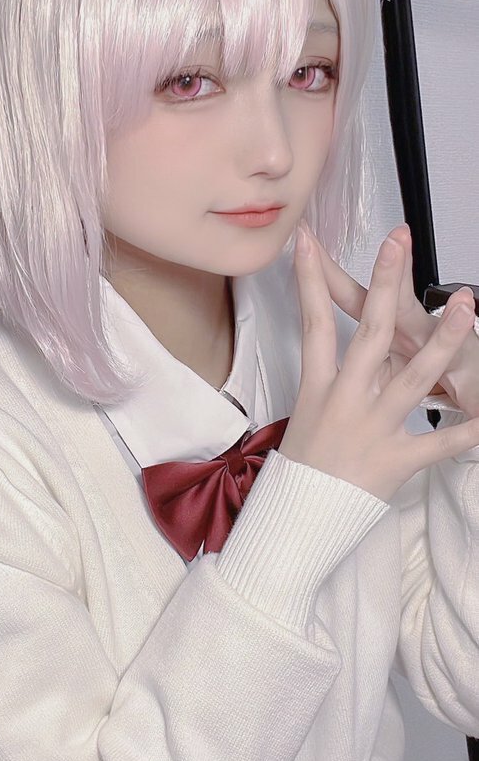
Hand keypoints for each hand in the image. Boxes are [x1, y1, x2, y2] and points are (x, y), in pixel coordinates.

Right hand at [279, 226, 478, 502]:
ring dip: (444, 340)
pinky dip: (466, 432)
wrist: (299, 520)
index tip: (307, 242)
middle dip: (386, 284)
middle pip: (370, 335)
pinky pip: (439, 444)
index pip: (314, 326)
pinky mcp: (396, 461)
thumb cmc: (305, 467)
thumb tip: (366, 348)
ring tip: (465, 305)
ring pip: (414, 379)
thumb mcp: (309, 416)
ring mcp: (374, 430)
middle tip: (398, 241)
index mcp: (320, 390)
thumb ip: (343, 379)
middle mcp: (346, 403)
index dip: (309, 282)